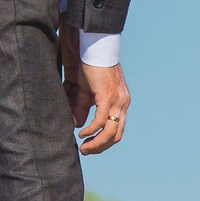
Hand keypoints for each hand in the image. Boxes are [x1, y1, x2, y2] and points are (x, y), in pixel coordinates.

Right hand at [64, 37, 128, 155]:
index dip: (104, 142)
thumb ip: (83, 107)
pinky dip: (91, 130)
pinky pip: (100, 120)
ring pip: (110, 132)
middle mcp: (123, 103)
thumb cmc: (92, 67)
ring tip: (84, 147)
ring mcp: (117, 101)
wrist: (97, 48)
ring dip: (96, 143)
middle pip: (116, 135)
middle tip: (86, 151)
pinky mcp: (108, 96)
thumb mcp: (87, 91)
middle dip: (100, 147)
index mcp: (121, 103)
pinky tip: (82, 133)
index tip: (90, 146)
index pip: (117, 130)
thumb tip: (77, 124)